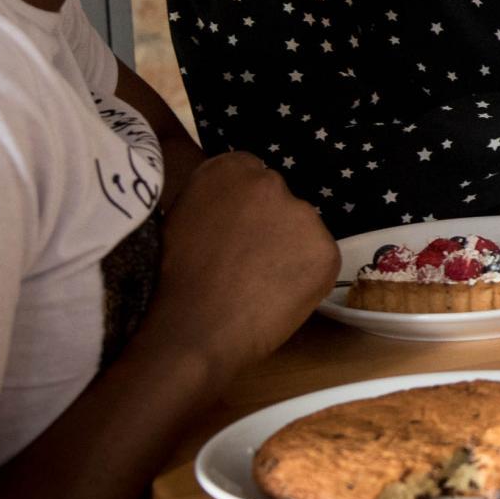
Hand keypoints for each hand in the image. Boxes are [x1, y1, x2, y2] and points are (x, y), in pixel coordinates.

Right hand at [135, 151, 337, 383]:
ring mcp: (303, 214)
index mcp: (230, 169)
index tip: (237, 232)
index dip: (245, 207)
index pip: (251, 174)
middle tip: (249, 261)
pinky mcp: (326, 249)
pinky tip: (279, 296)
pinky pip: (319, 259)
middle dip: (269, 224)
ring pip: (302, 229)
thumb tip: (229, 207)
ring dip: (290, 248)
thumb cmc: (173, 280)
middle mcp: (271, 182)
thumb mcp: (181, 219)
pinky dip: (306, 276)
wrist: (193, 329)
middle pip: (279, 200)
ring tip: (262, 284)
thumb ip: (213, 201)